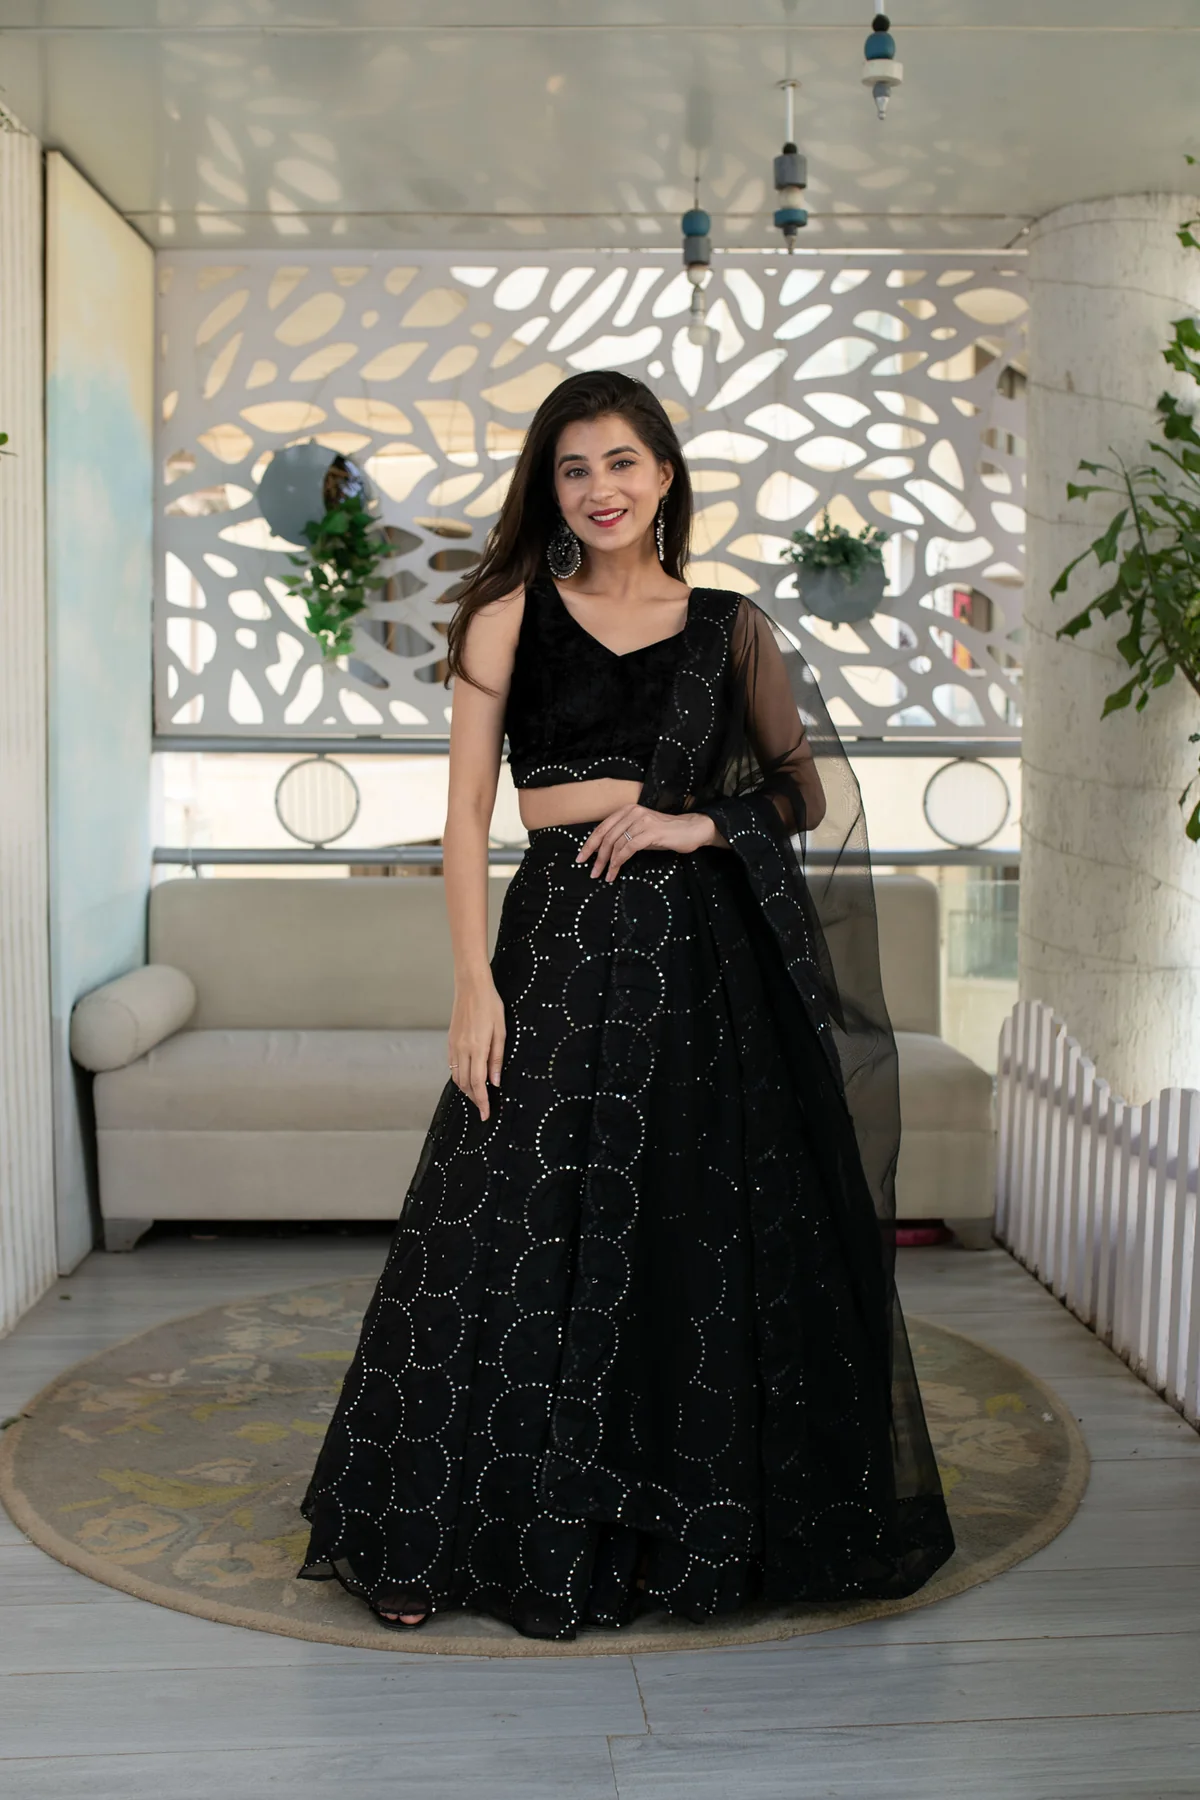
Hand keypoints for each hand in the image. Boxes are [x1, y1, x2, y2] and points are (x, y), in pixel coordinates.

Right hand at [448, 979, 505, 1120]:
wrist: (471, 986)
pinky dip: (459, 1076)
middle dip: (474, 1099)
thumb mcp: (501, 1031)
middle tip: (484, 1108)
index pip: (477, 1083)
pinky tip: (468, 1078)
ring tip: (478, 1095)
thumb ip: (497, 1058)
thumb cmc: (490, 1005)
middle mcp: (462, 1050)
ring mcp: (454, 1045)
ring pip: (457, 1077)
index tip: (486, 1114)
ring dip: (466, 1089)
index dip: (482, 1101)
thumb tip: (494, 1082)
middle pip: (465, 1084)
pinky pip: (452, 1066)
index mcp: (477, 1048)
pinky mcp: (450, 1041)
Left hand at [575, 803, 716, 882]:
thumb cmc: (664, 834)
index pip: (602, 828)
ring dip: (608, 863)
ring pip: (616, 843)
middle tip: (592, 872)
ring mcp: (641, 821)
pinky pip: (629, 848)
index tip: (580, 859)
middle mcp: (632, 812)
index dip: (589, 844)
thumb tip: (603, 851)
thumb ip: (623, 836)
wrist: (690, 830)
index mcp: (626, 810)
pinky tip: (615, 870)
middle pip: (606, 836)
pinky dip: (619, 861)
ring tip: (605, 876)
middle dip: (596, 856)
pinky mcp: (651, 831)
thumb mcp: (639, 832)